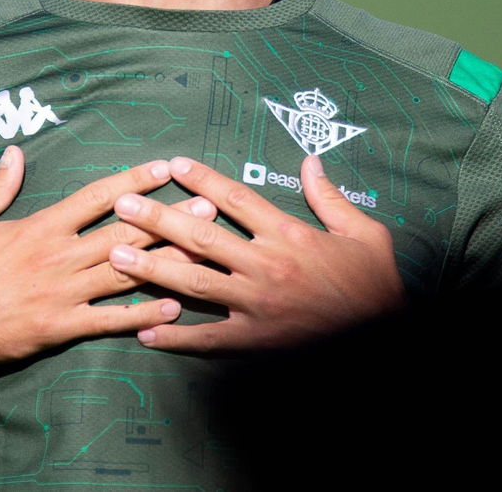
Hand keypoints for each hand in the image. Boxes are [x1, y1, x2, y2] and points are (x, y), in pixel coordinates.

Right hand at [0, 146, 218, 378]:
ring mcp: (61, 294)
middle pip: (124, 233)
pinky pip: (108, 321)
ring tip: (203, 250)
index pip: (96, 196)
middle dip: (169, 218)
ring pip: (125, 273)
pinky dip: (141, 314)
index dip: (134, 180)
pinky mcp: (59, 329)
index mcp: (39, 227)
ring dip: (167, 261)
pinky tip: (172, 308)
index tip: (165, 168)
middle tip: (208, 206)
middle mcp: (57, 257)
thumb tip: (13, 153)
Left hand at [106, 155, 404, 350]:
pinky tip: (143, 333)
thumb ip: (330, 197)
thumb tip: (310, 162)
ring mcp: (255, 305)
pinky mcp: (254, 340)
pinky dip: (174, 337)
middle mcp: (265, 265)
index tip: (174, 164)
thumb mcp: (364, 231)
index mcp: (288, 233)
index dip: (203, 180)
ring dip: (152, 268)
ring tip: (115, 256)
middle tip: (123, 204)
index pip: (236, 199)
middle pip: (201, 237)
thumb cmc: (376, 281)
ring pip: (193, 283)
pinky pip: (207, 338)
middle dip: (158, 218)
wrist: (386, 337)